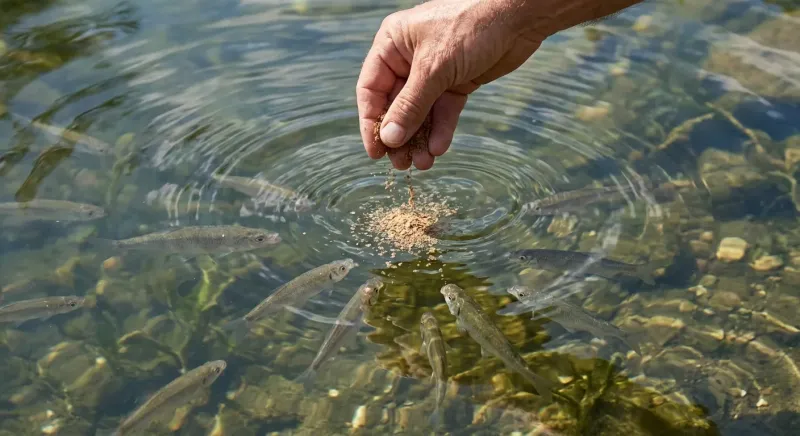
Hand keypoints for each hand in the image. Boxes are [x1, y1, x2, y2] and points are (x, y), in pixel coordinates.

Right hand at [356, 0, 546, 169]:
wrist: (518, 18)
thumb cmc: (470, 28)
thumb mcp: (434, 69)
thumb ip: (410, 106)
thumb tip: (390, 138)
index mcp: (392, 44)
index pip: (370, 90)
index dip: (371, 122)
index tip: (376, 152)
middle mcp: (408, 58)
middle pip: (395, 105)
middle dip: (400, 136)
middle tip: (401, 164)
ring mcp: (433, 71)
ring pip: (420, 112)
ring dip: (420, 138)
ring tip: (423, 164)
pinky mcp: (456, 81)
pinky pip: (443, 110)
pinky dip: (441, 129)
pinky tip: (438, 148)